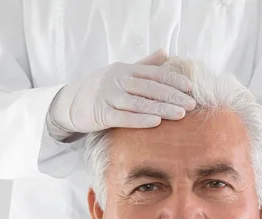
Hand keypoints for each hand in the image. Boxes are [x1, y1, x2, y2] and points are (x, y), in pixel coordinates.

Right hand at [49, 49, 195, 132]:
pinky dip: (140, 119)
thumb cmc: (101, 88)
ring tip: (180, 114)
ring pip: (139, 102)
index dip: (173, 80)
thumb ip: (144, 64)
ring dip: (161, 108)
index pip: (154, 73)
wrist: (70, 102)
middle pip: (149, 87)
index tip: (190, 88)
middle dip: (172, 96)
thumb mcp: (122, 73)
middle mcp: (117, 79)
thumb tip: (166, 53)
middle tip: (191, 104)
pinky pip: (123, 117)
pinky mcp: (101, 113)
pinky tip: (156, 122)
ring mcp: (108, 96)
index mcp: (125, 69)